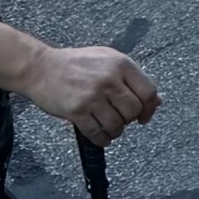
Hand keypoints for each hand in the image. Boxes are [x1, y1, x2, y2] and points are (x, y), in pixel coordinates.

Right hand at [22, 42, 159, 145]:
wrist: (41, 68)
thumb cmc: (76, 63)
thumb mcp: (109, 60)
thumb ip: (133, 78)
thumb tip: (157, 100)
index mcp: (121, 65)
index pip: (148, 91)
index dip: (150, 108)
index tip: (145, 116)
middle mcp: (109, 80)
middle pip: (134, 111)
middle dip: (130, 120)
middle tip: (122, 119)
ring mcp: (93, 96)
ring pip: (117, 125)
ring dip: (116, 131)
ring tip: (110, 127)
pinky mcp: (77, 111)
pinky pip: (97, 133)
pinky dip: (102, 139)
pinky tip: (101, 136)